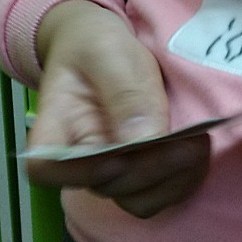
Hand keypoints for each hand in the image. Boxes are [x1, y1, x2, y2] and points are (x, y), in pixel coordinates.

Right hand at [28, 1, 209, 218]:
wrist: (104, 42)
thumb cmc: (96, 44)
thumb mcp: (107, 53)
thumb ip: (123, 93)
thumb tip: (143, 141)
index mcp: (54, 129)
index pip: (44, 170)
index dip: (79, 173)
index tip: (117, 157)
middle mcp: (78, 159)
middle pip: (105, 187)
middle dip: (148, 170)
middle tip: (189, 143)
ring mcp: (109, 170)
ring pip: (135, 200)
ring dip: (170, 181)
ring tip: (197, 146)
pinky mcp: (138, 171)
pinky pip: (158, 193)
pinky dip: (181, 181)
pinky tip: (197, 153)